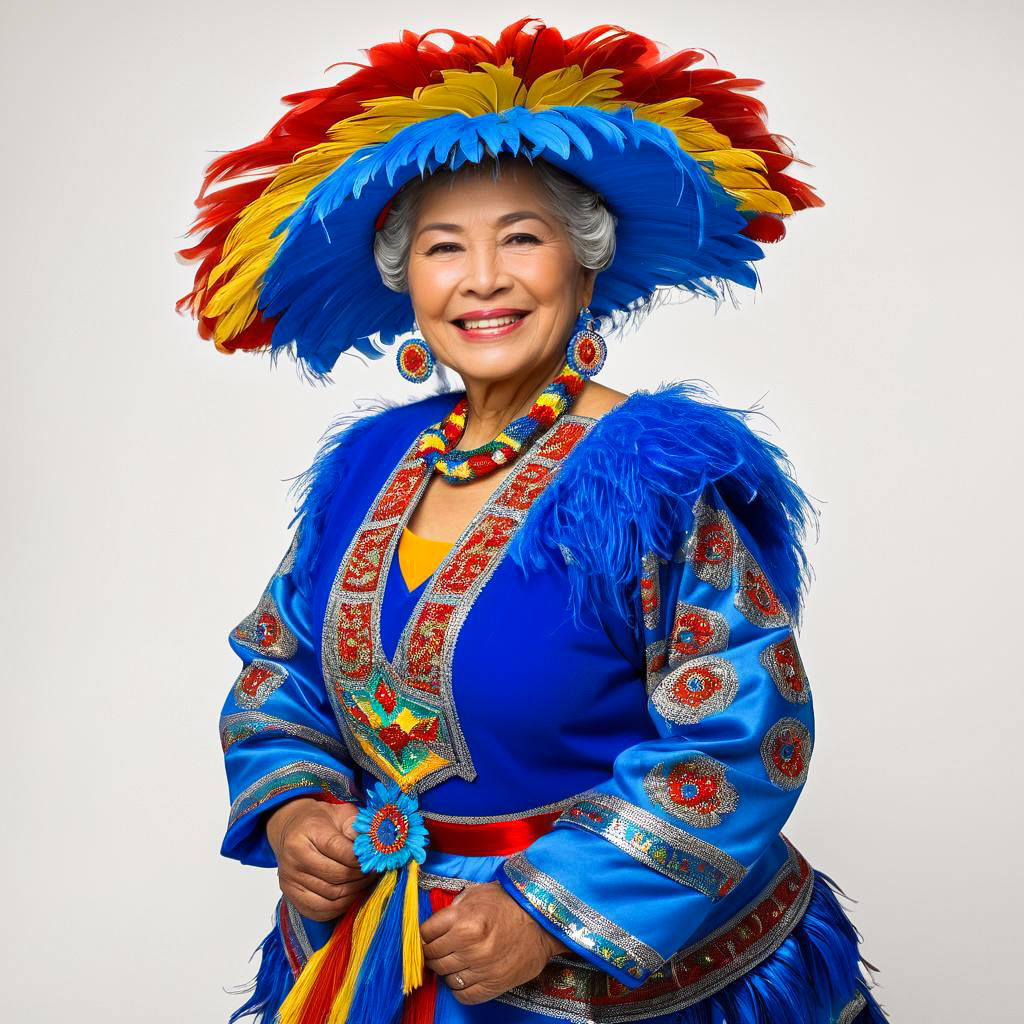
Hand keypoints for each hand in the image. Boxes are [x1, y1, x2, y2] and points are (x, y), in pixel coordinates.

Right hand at [265, 797, 375, 920]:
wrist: (290, 830)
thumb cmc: (319, 821)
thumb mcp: (340, 814)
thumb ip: (356, 827)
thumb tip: (371, 845)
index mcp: (307, 833)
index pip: (339, 850)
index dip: (360, 858)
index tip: (373, 858)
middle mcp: (295, 859)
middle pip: (337, 876)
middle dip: (360, 876)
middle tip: (372, 871)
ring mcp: (290, 880)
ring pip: (331, 896)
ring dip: (354, 892)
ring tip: (364, 881)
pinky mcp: (291, 896)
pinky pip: (321, 910)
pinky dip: (340, 906)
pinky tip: (350, 894)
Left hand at [420, 881, 567, 1004]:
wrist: (542, 922)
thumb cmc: (508, 904)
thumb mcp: (477, 894)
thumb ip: (453, 909)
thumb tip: (434, 928)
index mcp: (464, 920)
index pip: (426, 934)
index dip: (425, 935)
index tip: (428, 937)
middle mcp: (470, 945)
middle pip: (433, 957)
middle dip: (432, 953)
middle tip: (439, 950)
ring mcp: (481, 968)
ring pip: (446, 977)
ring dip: (446, 970)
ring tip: (455, 961)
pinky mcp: (493, 985)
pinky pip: (463, 995)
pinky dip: (459, 988)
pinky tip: (464, 976)